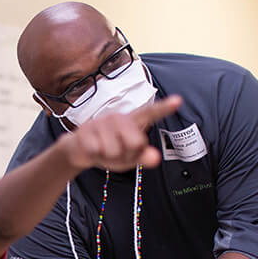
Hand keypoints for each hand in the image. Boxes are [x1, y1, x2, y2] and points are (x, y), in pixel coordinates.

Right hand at [64, 95, 181, 171]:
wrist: (80, 150)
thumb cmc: (109, 151)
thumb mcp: (129, 157)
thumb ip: (144, 157)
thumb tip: (155, 158)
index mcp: (132, 121)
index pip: (151, 113)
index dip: (164, 108)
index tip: (178, 100)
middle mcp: (119, 118)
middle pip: (135, 143)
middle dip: (128, 155)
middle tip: (118, 151)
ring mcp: (102, 122)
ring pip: (115, 150)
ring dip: (110, 157)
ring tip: (104, 150)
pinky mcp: (87, 130)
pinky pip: (98, 151)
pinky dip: (96, 156)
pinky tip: (93, 149)